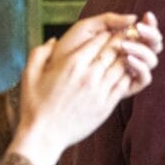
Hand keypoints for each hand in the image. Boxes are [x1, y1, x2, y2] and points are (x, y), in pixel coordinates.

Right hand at [9, 16, 157, 164]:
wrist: (44, 136)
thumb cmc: (35, 106)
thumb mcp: (30, 75)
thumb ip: (40, 53)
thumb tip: (53, 40)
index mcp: (71, 63)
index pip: (98, 39)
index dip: (108, 31)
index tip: (112, 28)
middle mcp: (89, 75)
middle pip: (114, 49)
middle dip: (123, 39)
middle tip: (131, 33)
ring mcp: (100, 90)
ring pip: (123, 65)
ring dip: (130, 55)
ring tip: (134, 48)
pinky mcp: (107, 105)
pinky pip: (124, 84)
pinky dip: (129, 74)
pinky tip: (131, 70)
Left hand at [55, 11, 161, 91]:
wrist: (54, 77)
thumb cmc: (67, 50)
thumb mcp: (85, 29)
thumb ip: (108, 20)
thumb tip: (134, 17)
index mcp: (123, 40)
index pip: (145, 31)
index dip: (150, 23)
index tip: (146, 16)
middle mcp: (130, 56)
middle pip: (154, 45)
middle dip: (152, 35)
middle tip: (140, 29)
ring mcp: (129, 72)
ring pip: (152, 60)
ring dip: (144, 49)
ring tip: (125, 45)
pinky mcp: (127, 87)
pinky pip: (144, 78)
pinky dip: (141, 67)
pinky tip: (128, 59)